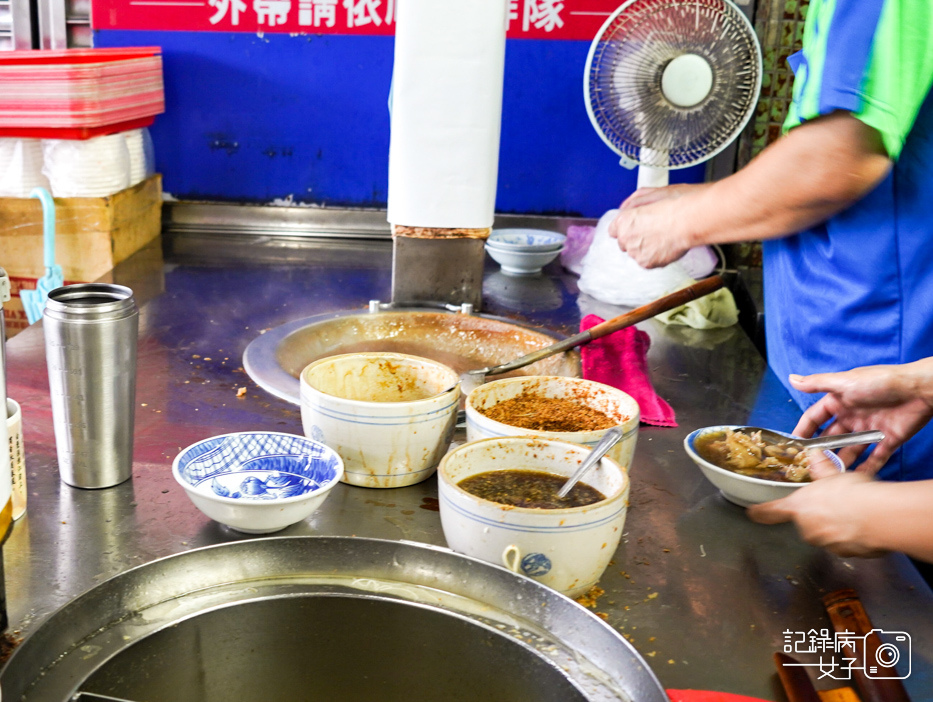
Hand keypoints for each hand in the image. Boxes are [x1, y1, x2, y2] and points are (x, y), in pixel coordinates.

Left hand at [609, 184, 704, 267]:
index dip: (627, 227)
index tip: (636, 226)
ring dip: (646, 247)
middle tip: (654, 230)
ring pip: (636, 253)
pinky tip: (666, 244)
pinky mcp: (647, 263)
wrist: (691, 220)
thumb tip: (624, 208)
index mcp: (623, 221)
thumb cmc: (676, 204)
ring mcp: (636, 253)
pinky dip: (656, 255)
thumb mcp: (651, 193)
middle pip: (624, 243)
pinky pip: (648, 261)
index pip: (613, 230)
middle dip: (636, 238)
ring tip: (663, 236)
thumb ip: (633, 202)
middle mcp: (625, 238)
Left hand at [747, 452, 885, 557]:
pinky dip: (852, 537)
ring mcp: (826, 543)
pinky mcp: (846, 554)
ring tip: (853, 513)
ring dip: (835, 527)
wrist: (877, 516)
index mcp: (798, 507)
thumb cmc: (850, 492)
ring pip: (826, 535)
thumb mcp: (833, 475)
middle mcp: (807, 528)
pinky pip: (846, 545)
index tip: (751, 513)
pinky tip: (864, 526)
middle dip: (817, 515)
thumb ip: (821, 469)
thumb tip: (814, 455)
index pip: (770, 511)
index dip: (760, 512)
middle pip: (805, 523)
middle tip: (834, 503)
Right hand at [790, 362, 932, 473]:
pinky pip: (875, 457)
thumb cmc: (880, 381)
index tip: (793, 445)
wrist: (918, 390)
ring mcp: (870, 428)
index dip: (804, 430)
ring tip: (830, 477)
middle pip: (831, 437)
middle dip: (821, 451)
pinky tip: (856, 478)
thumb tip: (792, 379)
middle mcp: (852, 416)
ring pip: (850, 450)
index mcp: (840, 401)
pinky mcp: (888, 439)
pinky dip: (866, 468)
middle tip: (809, 466)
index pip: (815, 418)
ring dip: (841, 462)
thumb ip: (817, 383)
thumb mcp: (844, 382)